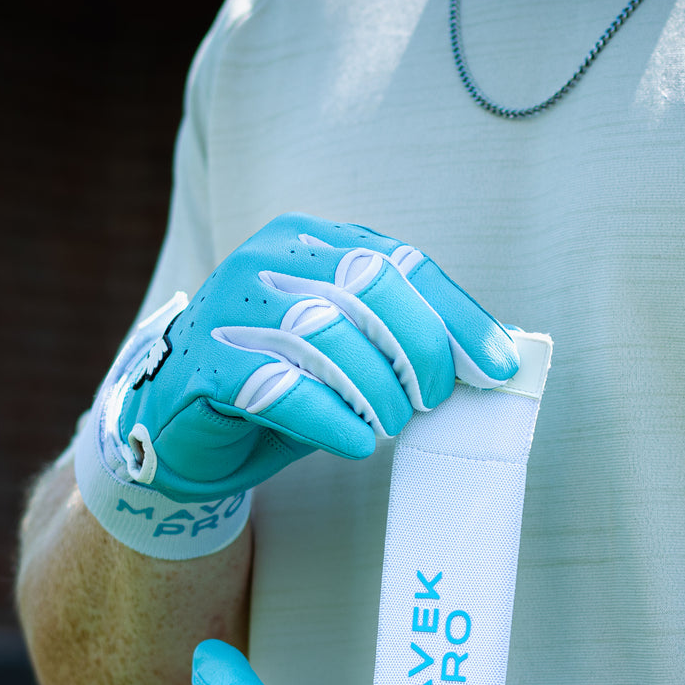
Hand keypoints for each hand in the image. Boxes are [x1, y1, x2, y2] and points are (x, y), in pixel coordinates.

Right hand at [111, 212, 519, 502]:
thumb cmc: (282, 386)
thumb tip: (496, 356)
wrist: (185, 429)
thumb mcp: (350, 354)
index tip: (499, 367)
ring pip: (326, 334)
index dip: (457, 317)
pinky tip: (354, 442)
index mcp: (311, 241)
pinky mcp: (208, 365)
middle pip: (369, 286)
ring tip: (389, 424)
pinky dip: (330, 419)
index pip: (401, 263)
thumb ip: (405, 342)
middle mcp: (268, 260)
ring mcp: (232, 308)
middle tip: (432, 399)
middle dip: (418, 349)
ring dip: (375, 389)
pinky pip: (279, 386)